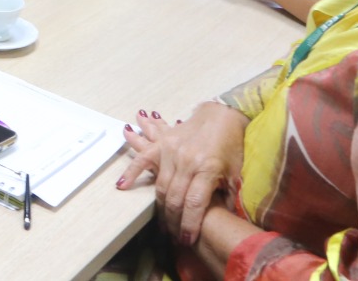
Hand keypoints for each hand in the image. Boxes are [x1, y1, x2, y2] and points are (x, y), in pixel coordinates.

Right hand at [117, 103, 246, 244]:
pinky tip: (122, 184)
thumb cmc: (231, 147)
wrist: (221, 115)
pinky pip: (143, 158)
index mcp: (207, 169)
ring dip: (160, 208)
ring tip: (162, 224)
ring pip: (160, 186)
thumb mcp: (235, 174)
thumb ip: (227, 197)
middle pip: (174, 198)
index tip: (187, 240)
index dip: (189, 224)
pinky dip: (132, 171)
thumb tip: (222, 221)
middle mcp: (187, 161)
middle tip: (174, 237)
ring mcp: (172, 151)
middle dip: (173, 222)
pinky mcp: (163, 143)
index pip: (194, 203)